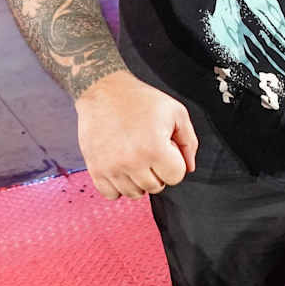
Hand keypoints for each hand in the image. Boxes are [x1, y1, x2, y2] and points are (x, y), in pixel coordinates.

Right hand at [74, 71, 197, 199]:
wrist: (103, 91)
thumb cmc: (139, 99)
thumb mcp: (175, 112)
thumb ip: (189, 142)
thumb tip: (189, 167)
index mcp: (155, 148)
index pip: (175, 177)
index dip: (174, 162)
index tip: (165, 149)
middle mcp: (132, 161)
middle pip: (155, 187)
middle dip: (157, 171)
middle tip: (149, 152)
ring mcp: (112, 167)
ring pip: (134, 194)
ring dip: (138, 180)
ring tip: (135, 158)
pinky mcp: (96, 169)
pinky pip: (111, 195)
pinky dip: (118, 186)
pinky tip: (121, 168)